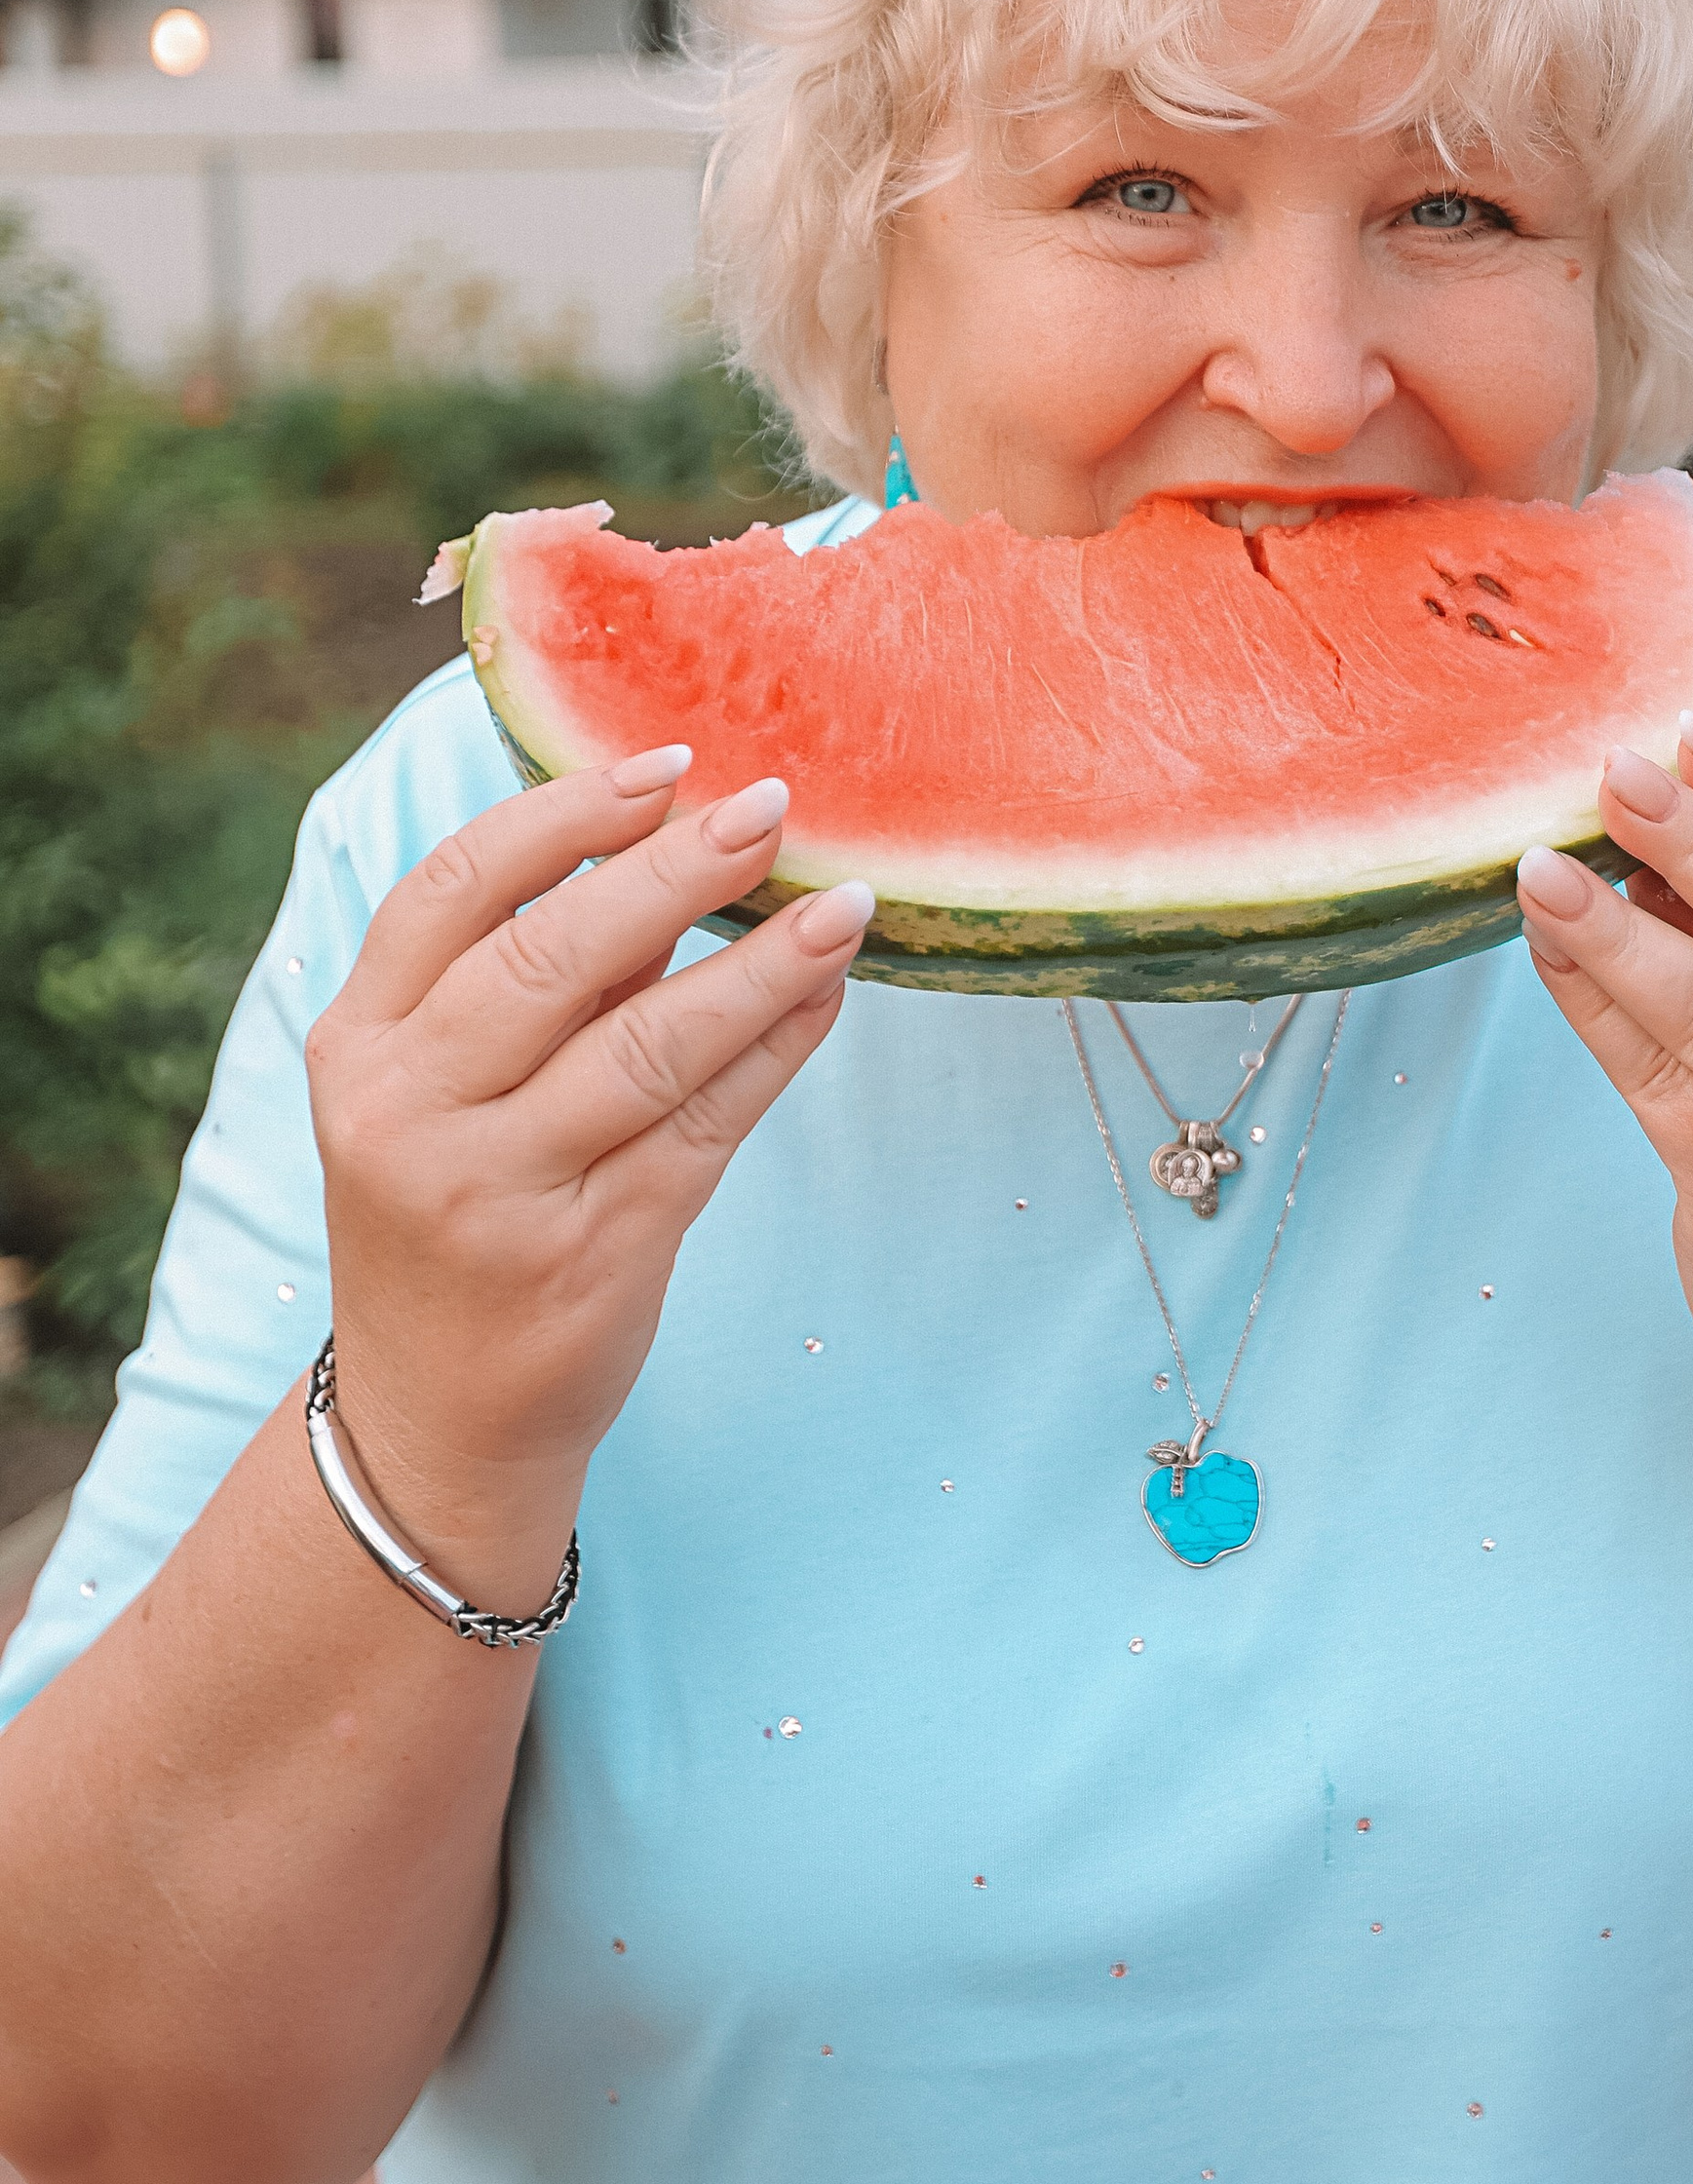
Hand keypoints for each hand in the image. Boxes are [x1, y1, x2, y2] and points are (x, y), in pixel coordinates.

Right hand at [305, 750, 870, 1604]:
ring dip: (760, 962)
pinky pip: (705, 1128)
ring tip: (842, 902)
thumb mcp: (440, 1093)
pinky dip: (775, 1050)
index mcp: (359, 1046)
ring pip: (648, 1046)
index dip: (563, 816)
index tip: (663, 764)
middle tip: (770, 806)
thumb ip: (535, 981)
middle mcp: (409, 1117)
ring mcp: (497, 1194)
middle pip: (554, 958)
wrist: (433, 1419)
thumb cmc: (453, 1209)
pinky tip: (826, 995)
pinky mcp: (590, 1257)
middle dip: (675, 871)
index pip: (452, 890)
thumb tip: (682, 845)